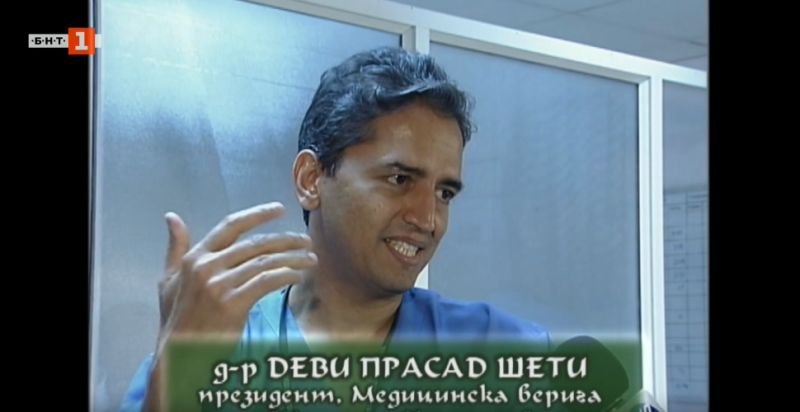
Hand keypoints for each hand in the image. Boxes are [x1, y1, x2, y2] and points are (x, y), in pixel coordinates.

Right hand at [157, 202, 315, 341]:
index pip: (231, 225)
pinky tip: (298, 276)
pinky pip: (266, 282)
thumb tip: (171, 216)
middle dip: (286, 240)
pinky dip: (285, 276)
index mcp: (195, 257)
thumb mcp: (169, 278)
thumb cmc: (177, 317)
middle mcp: (207, 266)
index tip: (280, 209)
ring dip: (293, 259)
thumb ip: (175, 247)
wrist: (178, 353)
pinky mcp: (232, 304)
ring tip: (311, 259)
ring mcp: (220, 285)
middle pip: (256, 244)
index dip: (257, 214)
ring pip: (265, 262)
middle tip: (306, 240)